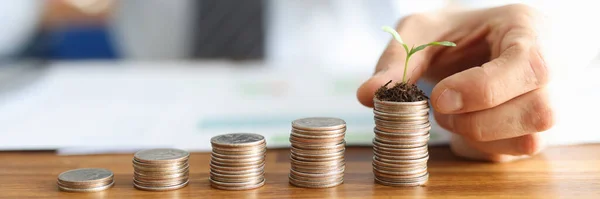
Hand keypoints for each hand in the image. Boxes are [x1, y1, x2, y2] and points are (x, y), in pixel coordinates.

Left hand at [357, 4, 553, 161]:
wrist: (486, 39)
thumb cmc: (458, 31)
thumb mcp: (424, 30)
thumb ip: (397, 58)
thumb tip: (368, 95)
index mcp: (529, 32)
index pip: (528, 68)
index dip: (481, 90)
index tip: (439, 97)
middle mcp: (552, 70)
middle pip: (537, 112)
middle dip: (476, 120)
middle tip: (441, 107)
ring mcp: (549, 103)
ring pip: (530, 139)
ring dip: (479, 137)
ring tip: (453, 116)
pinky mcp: (535, 130)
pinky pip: (515, 153)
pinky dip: (481, 147)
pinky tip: (464, 124)